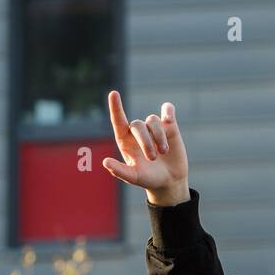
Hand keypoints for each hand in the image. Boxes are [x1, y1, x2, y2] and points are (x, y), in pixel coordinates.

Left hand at [101, 90, 189, 206]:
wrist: (169, 181)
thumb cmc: (148, 179)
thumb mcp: (134, 178)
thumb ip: (120, 171)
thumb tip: (105, 162)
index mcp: (125, 141)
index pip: (118, 121)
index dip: (116, 108)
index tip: (113, 93)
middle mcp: (138, 132)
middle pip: (138, 125)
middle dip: (146, 141)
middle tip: (153, 158)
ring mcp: (154, 128)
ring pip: (153, 120)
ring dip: (159, 136)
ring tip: (163, 152)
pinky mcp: (169, 126)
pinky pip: (167, 111)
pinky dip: (168, 111)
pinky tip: (169, 118)